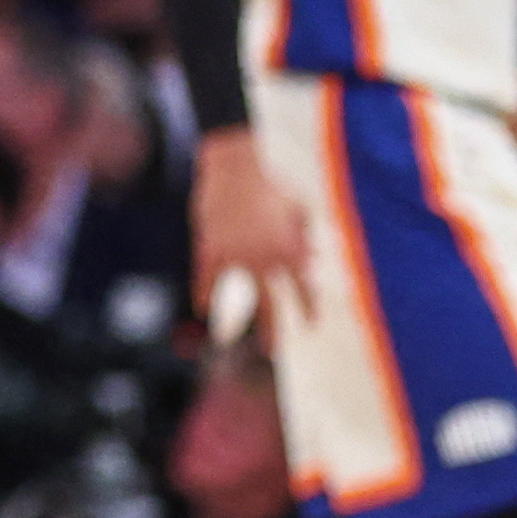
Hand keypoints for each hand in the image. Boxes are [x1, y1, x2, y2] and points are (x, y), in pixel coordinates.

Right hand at [191, 127, 317, 342]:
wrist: (233, 167)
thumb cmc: (269, 183)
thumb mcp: (297, 206)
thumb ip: (306, 234)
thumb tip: (314, 257)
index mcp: (290, 248)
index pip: (303, 285)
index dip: (308, 306)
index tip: (311, 324)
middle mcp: (266, 258)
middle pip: (271, 303)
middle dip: (273, 329)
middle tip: (270, 350)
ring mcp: (237, 256)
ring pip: (236, 296)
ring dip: (235, 322)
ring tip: (228, 341)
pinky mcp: (211, 250)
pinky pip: (207, 279)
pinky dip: (203, 293)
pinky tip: (202, 308)